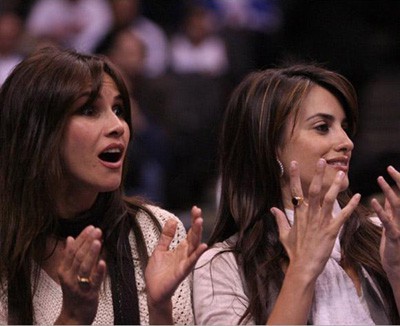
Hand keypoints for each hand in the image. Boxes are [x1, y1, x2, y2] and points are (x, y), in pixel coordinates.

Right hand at [56, 226, 105, 324]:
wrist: (74, 316)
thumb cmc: (73, 292)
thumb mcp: (68, 273)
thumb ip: (70, 256)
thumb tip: (70, 238)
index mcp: (64, 270)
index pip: (72, 251)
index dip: (81, 238)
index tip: (90, 228)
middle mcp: (69, 278)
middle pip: (78, 257)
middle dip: (88, 242)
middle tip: (97, 230)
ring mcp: (79, 287)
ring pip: (84, 268)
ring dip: (92, 253)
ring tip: (98, 241)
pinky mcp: (89, 295)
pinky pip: (94, 282)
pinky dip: (99, 272)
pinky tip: (103, 262)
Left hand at [145, 206, 207, 307]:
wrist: (153, 291)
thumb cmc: (158, 273)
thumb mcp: (160, 249)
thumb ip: (166, 236)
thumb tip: (172, 220)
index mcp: (181, 249)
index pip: (190, 232)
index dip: (193, 220)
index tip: (195, 208)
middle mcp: (185, 255)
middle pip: (194, 237)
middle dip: (197, 224)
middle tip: (198, 212)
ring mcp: (185, 263)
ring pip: (194, 247)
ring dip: (198, 235)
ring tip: (200, 222)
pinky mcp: (181, 272)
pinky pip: (191, 262)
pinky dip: (197, 254)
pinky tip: (202, 246)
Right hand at [271, 159, 359, 278]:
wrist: (303, 266)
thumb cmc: (294, 251)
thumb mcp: (284, 234)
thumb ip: (279, 219)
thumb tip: (272, 208)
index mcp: (298, 214)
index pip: (295, 191)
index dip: (294, 176)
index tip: (293, 163)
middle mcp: (309, 215)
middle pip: (314, 190)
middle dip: (317, 175)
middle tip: (321, 161)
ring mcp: (320, 222)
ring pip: (329, 199)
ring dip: (335, 186)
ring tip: (341, 174)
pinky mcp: (331, 231)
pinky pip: (342, 216)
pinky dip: (350, 206)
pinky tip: (357, 197)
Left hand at [371, 166, 399, 277]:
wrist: (397, 266)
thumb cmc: (393, 244)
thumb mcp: (391, 223)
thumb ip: (390, 210)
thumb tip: (386, 195)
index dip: (399, 181)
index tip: (391, 168)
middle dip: (398, 181)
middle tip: (390, 168)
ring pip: (397, 205)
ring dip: (388, 191)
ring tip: (380, 179)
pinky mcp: (395, 236)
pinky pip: (388, 221)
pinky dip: (381, 210)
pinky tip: (373, 201)